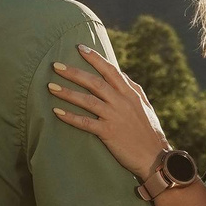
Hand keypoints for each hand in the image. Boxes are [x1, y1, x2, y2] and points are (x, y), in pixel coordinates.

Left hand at [48, 44, 172, 179]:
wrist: (155, 158)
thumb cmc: (149, 132)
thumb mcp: (144, 106)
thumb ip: (131, 88)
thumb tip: (120, 73)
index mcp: (130, 94)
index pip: (111, 70)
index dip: (95, 58)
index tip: (80, 48)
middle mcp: (122, 102)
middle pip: (95, 82)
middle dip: (74, 72)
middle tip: (55, 65)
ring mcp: (115, 117)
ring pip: (88, 100)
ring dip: (68, 93)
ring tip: (50, 87)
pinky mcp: (108, 133)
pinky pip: (85, 122)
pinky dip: (70, 117)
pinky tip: (56, 111)